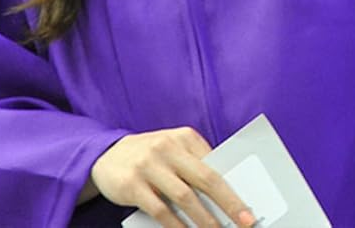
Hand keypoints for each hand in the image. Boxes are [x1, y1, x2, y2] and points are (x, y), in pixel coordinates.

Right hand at [90, 127, 258, 227]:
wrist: (105, 155)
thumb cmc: (149, 156)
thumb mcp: (172, 151)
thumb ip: (194, 165)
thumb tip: (225, 196)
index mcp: (183, 136)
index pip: (215, 164)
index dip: (233, 187)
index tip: (248, 208)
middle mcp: (167, 146)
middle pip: (205, 178)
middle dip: (229, 203)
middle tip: (246, 222)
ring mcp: (149, 165)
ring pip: (185, 197)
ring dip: (205, 220)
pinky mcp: (133, 185)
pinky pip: (161, 211)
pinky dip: (177, 226)